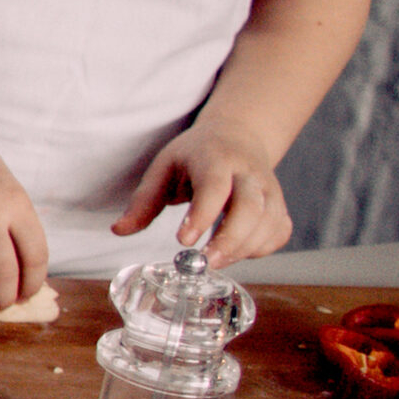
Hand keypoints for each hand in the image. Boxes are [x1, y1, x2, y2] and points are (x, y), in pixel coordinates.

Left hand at [114, 116, 293, 264]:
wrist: (237, 136)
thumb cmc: (195, 155)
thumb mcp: (164, 167)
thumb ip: (143, 201)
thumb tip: (120, 230)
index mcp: (216, 158)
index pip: (215, 186)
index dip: (202, 214)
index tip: (183, 240)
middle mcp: (249, 172)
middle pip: (251, 207)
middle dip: (230, 239)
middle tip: (205, 262)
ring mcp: (269, 188)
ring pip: (269, 221)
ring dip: (244, 248)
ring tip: (214, 261)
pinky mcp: (278, 204)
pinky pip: (279, 231)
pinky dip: (261, 248)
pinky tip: (237, 253)